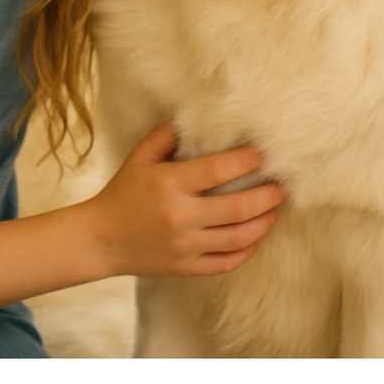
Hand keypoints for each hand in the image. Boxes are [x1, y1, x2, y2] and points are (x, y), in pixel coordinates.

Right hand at [88, 121, 285, 277]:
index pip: (217, 170)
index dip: (244, 161)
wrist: (101, 239)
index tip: (261, 155)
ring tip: (275, 210)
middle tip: (282, 187)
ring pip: (237, 238)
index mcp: (169, 184)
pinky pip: (225, 262)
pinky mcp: (186, 267)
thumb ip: (165, 136)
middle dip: (266, 196)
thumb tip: (190, 116)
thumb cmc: (122, 192)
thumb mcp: (138, 158)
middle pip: (237, 208)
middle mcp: (180, 216)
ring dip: (263, 223)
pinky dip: (246, 251)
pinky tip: (255, 237)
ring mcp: (185, 245)